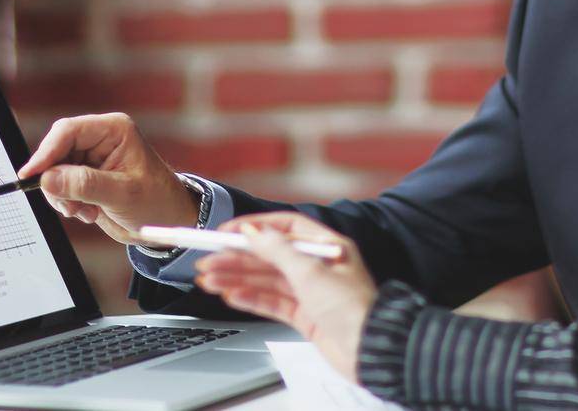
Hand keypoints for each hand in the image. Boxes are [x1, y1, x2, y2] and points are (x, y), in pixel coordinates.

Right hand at [17, 113, 197, 245]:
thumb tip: (50, 178)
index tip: (31, 174)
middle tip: (68, 205)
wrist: (166, 221)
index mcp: (114, 130)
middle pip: (56, 152)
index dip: (46, 152)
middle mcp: (99, 140)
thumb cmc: (157, 200)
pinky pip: (60, 187)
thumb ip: (85, 184)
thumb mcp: (123, 193)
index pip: (68, 131)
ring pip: (54, 172)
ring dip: (63, 197)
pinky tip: (89, 212)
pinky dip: (68, 204)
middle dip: (57, 181)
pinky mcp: (86, 178)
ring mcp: (91, 160)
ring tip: (85, 211)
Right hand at [194, 213, 376, 382]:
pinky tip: (231, 295)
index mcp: (326, 246)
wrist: (369, 350)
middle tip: (208, 261)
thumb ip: (277, 250)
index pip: (284, 228)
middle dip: (237, 258)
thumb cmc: (351, 308)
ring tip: (210, 280)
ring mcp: (311, 292)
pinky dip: (251, 299)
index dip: (254, 228)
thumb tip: (254, 231)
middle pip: (270, 256)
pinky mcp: (305, 315)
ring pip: (267, 280)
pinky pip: (272, 302)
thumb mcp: (310, 272)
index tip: (226, 232)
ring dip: (238, 279)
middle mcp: (318, 266)